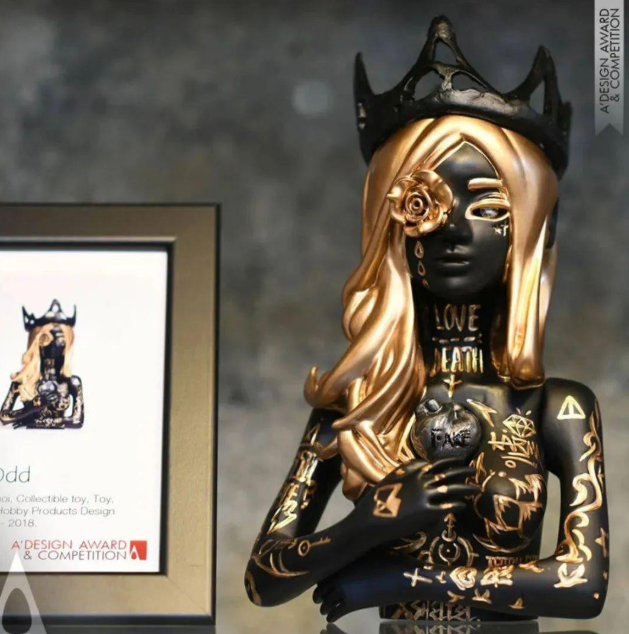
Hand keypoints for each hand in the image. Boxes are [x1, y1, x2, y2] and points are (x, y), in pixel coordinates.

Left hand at [313, 550, 410, 621]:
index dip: (320, 578)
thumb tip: (354, 548)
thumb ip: (357, 552)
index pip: (323, 571)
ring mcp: (344, 589)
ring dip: (324, 606)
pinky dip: (331, 615)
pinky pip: (335, 612)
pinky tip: (331, 617)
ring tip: (324, 609)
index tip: (321, 582)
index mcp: (343, 560)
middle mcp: (339, 574)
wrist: (401, 576)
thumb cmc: (389, 560)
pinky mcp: (352, 604)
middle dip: (319, 594)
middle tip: (318, 599)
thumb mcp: (371, 550)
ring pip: (326, 602)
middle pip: (321, 588)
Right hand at [353, 456, 477, 544]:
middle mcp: (422, 481)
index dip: (451, 461)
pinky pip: (447, 507)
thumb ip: (407, 469)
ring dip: (466, 488)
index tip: (460, 460)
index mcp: (413, 472)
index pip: (437, 463)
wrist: (371, 518)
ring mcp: (425, 496)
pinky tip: (463, 506)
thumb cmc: (379, 498)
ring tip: (477, 489)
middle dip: (463, 471)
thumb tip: (421, 462)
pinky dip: (457, 505)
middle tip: (475, 471)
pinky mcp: (427, 512)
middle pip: (448, 474)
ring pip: (452, 489)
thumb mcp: (391, 478)